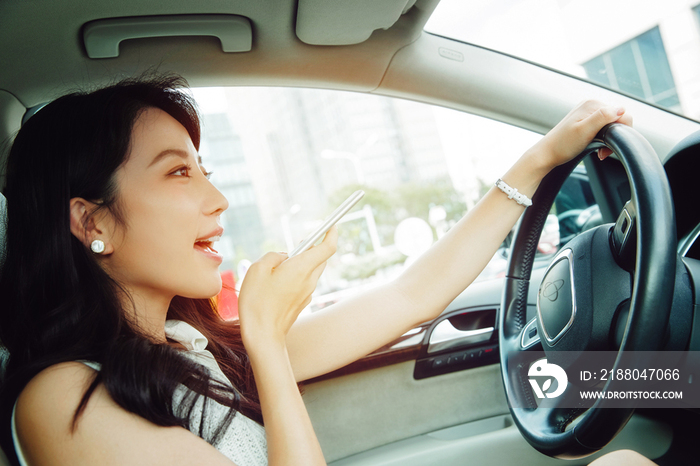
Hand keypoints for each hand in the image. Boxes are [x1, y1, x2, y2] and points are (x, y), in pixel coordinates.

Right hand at [237, 226, 337, 345]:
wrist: (263, 335)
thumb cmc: (258, 302)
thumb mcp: (257, 269)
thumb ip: (273, 256)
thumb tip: (284, 256)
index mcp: (302, 268)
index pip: (327, 247)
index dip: (331, 234)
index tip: (332, 225)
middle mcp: (309, 280)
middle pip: (320, 258)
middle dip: (314, 247)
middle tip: (300, 242)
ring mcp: (307, 293)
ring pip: (312, 270)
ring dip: (303, 262)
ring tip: (281, 264)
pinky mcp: (302, 302)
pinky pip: (304, 282)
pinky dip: (297, 275)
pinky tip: (278, 281)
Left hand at [529, 100, 632, 169]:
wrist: (547, 154)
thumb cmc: (563, 145)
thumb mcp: (585, 131)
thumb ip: (603, 117)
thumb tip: (621, 108)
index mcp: (592, 104)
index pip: (622, 114)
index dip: (620, 132)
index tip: (607, 148)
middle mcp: (591, 105)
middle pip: (617, 119)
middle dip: (614, 136)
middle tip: (602, 152)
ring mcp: (587, 112)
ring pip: (611, 124)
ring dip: (609, 139)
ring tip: (599, 150)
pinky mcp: (585, 120)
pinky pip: (603, 127)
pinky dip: (603, 138)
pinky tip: (595, 146)